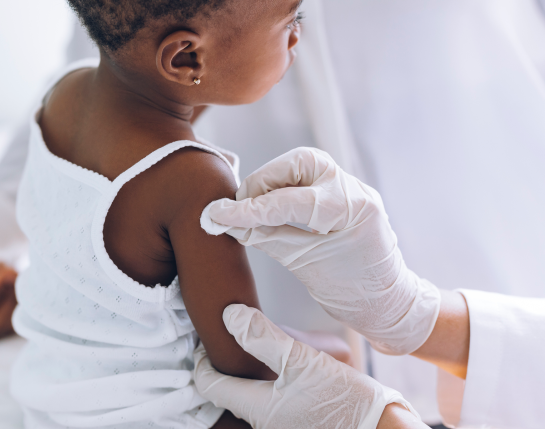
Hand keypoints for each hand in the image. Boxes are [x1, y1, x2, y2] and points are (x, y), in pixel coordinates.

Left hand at [194, 304, 418, 428]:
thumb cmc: (345, 401)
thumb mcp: (302, 360)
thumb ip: (263, 337)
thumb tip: (230, 316)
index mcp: (256, 408)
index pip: (210, 385)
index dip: (201, 361)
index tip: (204, 340)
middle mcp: (262, 423)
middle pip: (226, 393)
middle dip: (222, 366)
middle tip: (224, 339)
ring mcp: (279, 426)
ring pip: (247, 398)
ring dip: (242, 375)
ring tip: (248, 348)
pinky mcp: (294, 424)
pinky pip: (267, 404)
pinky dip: (261, 385)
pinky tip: (275, 369)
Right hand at [201, 147, 440, 354]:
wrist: (388, 303)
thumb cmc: (352, 292)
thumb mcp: (303, 265)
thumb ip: (265, 237)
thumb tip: (226, 223)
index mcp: (351, 209)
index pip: (288, 200)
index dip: (248, 209)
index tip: (217, 215)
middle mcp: (354, 189)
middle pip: (299, 162)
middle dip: (263, 181)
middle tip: (241, 208)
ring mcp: (352, 188)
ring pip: (303, 164)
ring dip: (272, 181)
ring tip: (253, 208)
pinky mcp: (345, 193)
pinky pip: (309, 178)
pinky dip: (285, 188)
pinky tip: (270, 207)